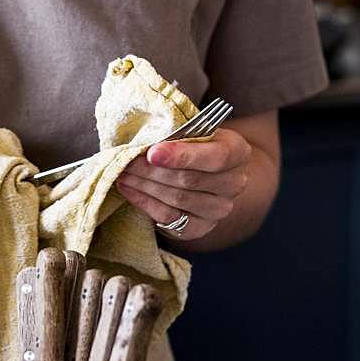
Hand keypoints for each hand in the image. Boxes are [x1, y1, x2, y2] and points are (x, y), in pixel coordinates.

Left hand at [116, 129, 251, 240]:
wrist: (202, 174)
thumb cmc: (191, 147)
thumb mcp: (190, 133)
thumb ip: (175, 134)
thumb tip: (146, 141)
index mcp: (237, 152)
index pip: (216, 157)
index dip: (182, 156)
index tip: (152, 153)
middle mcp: (234, 183)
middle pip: (190, 179)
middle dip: (152, 170)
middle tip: (126, 161)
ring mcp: (220, 209)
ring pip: (177, 198)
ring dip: (144, 185)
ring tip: (123, 173)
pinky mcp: (201, 227)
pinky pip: (169, 217)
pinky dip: (145, 202)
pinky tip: (129, 190)